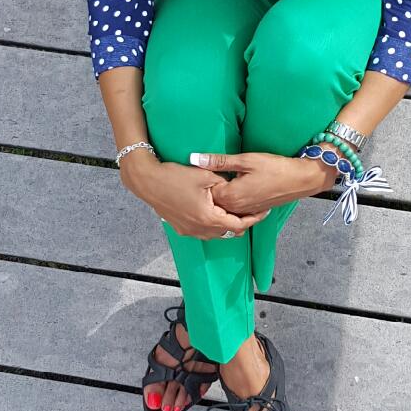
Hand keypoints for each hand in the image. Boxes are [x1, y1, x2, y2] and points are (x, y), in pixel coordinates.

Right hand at [120, 153, 270, 238]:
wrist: (148, 182)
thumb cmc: (175, 177)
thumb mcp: (205, 176)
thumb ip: (225, 185)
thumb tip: (236, 188)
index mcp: (209, 218)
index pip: (239, 225)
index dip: (253, 219)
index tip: (262, 211)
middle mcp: (200, 230)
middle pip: (230, 232)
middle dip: (242, 222)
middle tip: (251, 210)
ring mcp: (189, 231)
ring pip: (217, 234)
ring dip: (227, 224)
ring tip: (235, 210)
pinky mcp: (181, 228)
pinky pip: (204, 232)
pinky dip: (214, 225)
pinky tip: (216, 212)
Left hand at [190, 150, 336, 215]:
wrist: (300, 180)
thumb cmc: (274, 167)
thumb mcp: (245, 160)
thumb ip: (219, 161)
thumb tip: (194, 158)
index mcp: (230, 196)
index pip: (206, 191)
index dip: (203, 179)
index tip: (204, 169)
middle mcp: (235, 208)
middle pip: (213, 201)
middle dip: (209, 190)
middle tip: (211, 174)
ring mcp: (245, 211)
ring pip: (224, 206)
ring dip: (221, 195)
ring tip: (223, 181)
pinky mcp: (253, 211)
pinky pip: (236, 209)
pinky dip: (232, 201)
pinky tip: (235, 189)